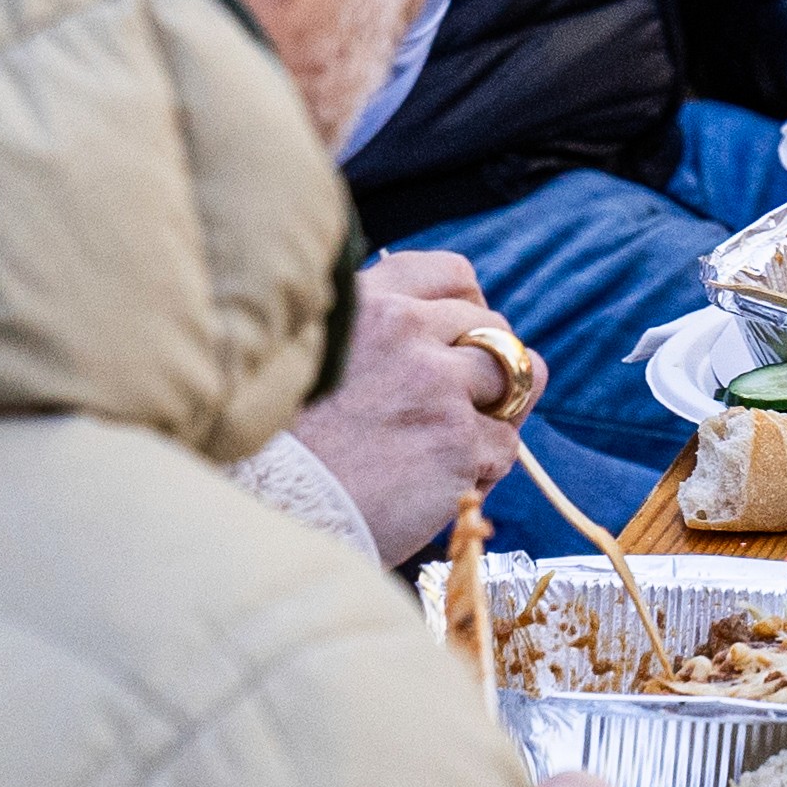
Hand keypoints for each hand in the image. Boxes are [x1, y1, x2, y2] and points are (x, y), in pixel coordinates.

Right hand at [286, 248, 533, 559]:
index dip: (470, 307)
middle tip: (454, 410)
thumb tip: (432, 329)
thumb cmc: (280, 448)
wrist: (269, 511)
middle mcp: (404, 330)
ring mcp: (437, 383)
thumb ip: (368, 333)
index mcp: (365, 303)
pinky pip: (505, 446)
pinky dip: (485, 470)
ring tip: (459, 446)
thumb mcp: (311, 357)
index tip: (463, 338)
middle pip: (493, 327)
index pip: (453, 275)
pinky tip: (442, 487)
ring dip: (499, 412)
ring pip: (517, 378)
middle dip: (486, 368)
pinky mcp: (458, 441)